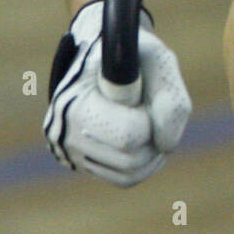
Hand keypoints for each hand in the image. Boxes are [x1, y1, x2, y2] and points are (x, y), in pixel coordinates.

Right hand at [43, 0, 190, 186]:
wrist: (104, 54)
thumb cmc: (132, 54)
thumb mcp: (156, 58)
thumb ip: (170, 99)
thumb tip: (167, 146)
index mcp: (75, 102)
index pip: (128, 135)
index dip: (151, 117)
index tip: (145, 95)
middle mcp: (63, 132)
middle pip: (132, 160)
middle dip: (153, 136)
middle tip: (149, 109)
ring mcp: (70, 150)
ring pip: (130, 174)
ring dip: (153, 151)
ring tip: (150, 121)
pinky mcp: (81, 162)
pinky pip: (124, 179)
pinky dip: (145, 163)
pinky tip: (148, 138)